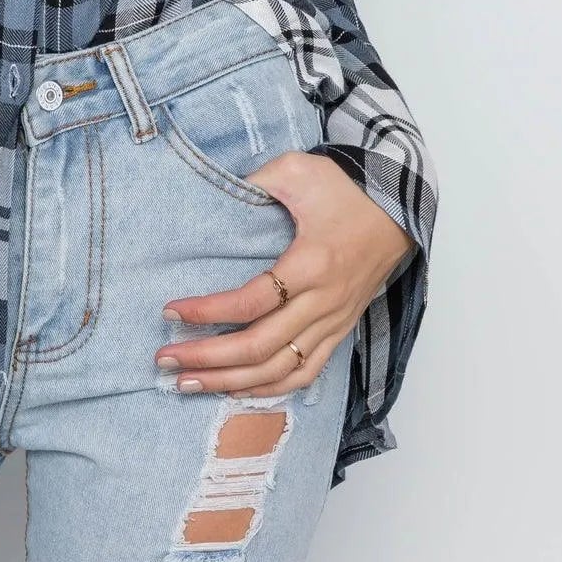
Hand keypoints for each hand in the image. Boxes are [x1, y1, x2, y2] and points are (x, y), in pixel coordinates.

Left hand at [155, 150, 414, 396]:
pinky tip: (237, 391)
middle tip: (165, 359)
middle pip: (259, 346)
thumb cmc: (344, 188)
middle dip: (207, 358)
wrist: (396, 207)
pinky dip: (269, 389)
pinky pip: (304, 373)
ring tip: (188, 383)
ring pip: (279, 369)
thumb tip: (212, 192)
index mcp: (310, 263)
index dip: (208, 312)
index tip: (170, 310)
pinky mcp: (338, 330)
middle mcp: (322, 302)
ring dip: (231, 382)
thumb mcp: (296, 169)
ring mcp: (332, 321)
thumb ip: (253, 182)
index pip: (251, 301)